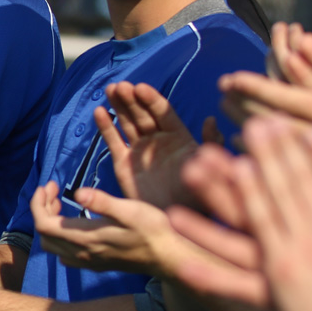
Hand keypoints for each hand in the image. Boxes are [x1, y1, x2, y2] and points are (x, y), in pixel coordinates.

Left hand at [31, 179, 201, 276]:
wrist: (168, 257)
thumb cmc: (153, 230)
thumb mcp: (130, 210)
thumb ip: (102, 202)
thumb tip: (77, 192)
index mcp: (86, 238)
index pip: (44, 225)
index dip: (38, 203)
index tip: (49, 185)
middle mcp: (82, 253)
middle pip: (45, 234)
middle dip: (43, 209)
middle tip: (55, 190)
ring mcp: (88, 261)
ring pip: (53, 245)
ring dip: (51, 222)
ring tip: (62, 203)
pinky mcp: (96, 264)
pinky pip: (65, 254)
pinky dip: (61, 236)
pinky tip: (75, 223)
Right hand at [98, 81, 205, 208]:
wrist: (175, 224)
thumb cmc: (196, 197)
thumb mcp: (208, 169)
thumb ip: (210, 144)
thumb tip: (212, 119)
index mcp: (179, 137)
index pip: (163, 112)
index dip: (151, 100)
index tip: (140, 88)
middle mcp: (158, 140)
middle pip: (143, 113)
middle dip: (132, 99)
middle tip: (121, 86)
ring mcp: (140, 151)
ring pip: (127, 123)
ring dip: (118, 105)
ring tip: (110, 89)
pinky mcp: (123, 163)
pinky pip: (113, 141)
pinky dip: (106, 127)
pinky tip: (99, 112)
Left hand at [197, 117, 311, 310]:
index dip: (307, 149)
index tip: (292, 124)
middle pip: (290, 186)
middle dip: (269, 154)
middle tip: (249, 126)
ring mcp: (296, 259)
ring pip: (257, 213)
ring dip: (230, 189)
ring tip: (206, 163)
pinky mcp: (276, 284)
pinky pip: (235, 267)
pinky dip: (209, 256)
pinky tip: (179, 247)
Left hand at [220, 32, 311, 176]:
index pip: (281, 97)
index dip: (252, 86)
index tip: (228, 78)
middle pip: (265, 121)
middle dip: (239, 106)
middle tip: (221, 94)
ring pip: (267, 143)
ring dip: (241, 125)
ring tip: (224, 110)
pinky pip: (276, 165)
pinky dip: (254, 156)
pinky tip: (237, 144)